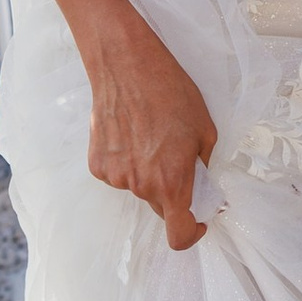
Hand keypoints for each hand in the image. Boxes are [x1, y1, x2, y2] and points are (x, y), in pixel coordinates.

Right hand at [77, 0, 216, 249]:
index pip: (179, 235)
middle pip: (160, 206)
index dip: (192, 233)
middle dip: (173, 191)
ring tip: (150, 135)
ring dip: (148, 172)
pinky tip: (129, 133)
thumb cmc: (170, 91)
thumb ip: (203, 166)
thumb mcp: (205, 129)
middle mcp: (140, 185)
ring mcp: (115, 176)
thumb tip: (202, 185)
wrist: (126, 65)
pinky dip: (127, 162)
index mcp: (171, 182)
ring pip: (138, 187)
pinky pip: (118, 173)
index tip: (199, 220)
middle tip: (177, 158)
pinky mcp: (97, 164)